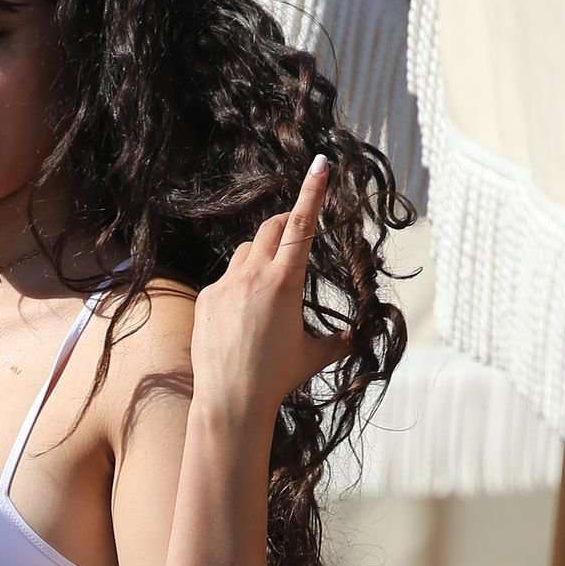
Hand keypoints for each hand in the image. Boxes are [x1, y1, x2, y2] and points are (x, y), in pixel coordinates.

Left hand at [191, 157, 345, 420]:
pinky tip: (243, 316)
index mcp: (284, 283)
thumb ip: (339, 340)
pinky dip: (240, 285)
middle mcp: (252, 276)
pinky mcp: (206, 298)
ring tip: (271, 286)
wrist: (230, 401)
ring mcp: (225, 285)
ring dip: (263, 254)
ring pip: (247, 251)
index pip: (301, 225)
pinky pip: (227, 278)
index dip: (312, 192)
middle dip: (287, 221)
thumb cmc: (277, 379)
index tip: (320, 164)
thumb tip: (358, 336)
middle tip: (298, 228)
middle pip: (272, 227)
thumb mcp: (315, 356)